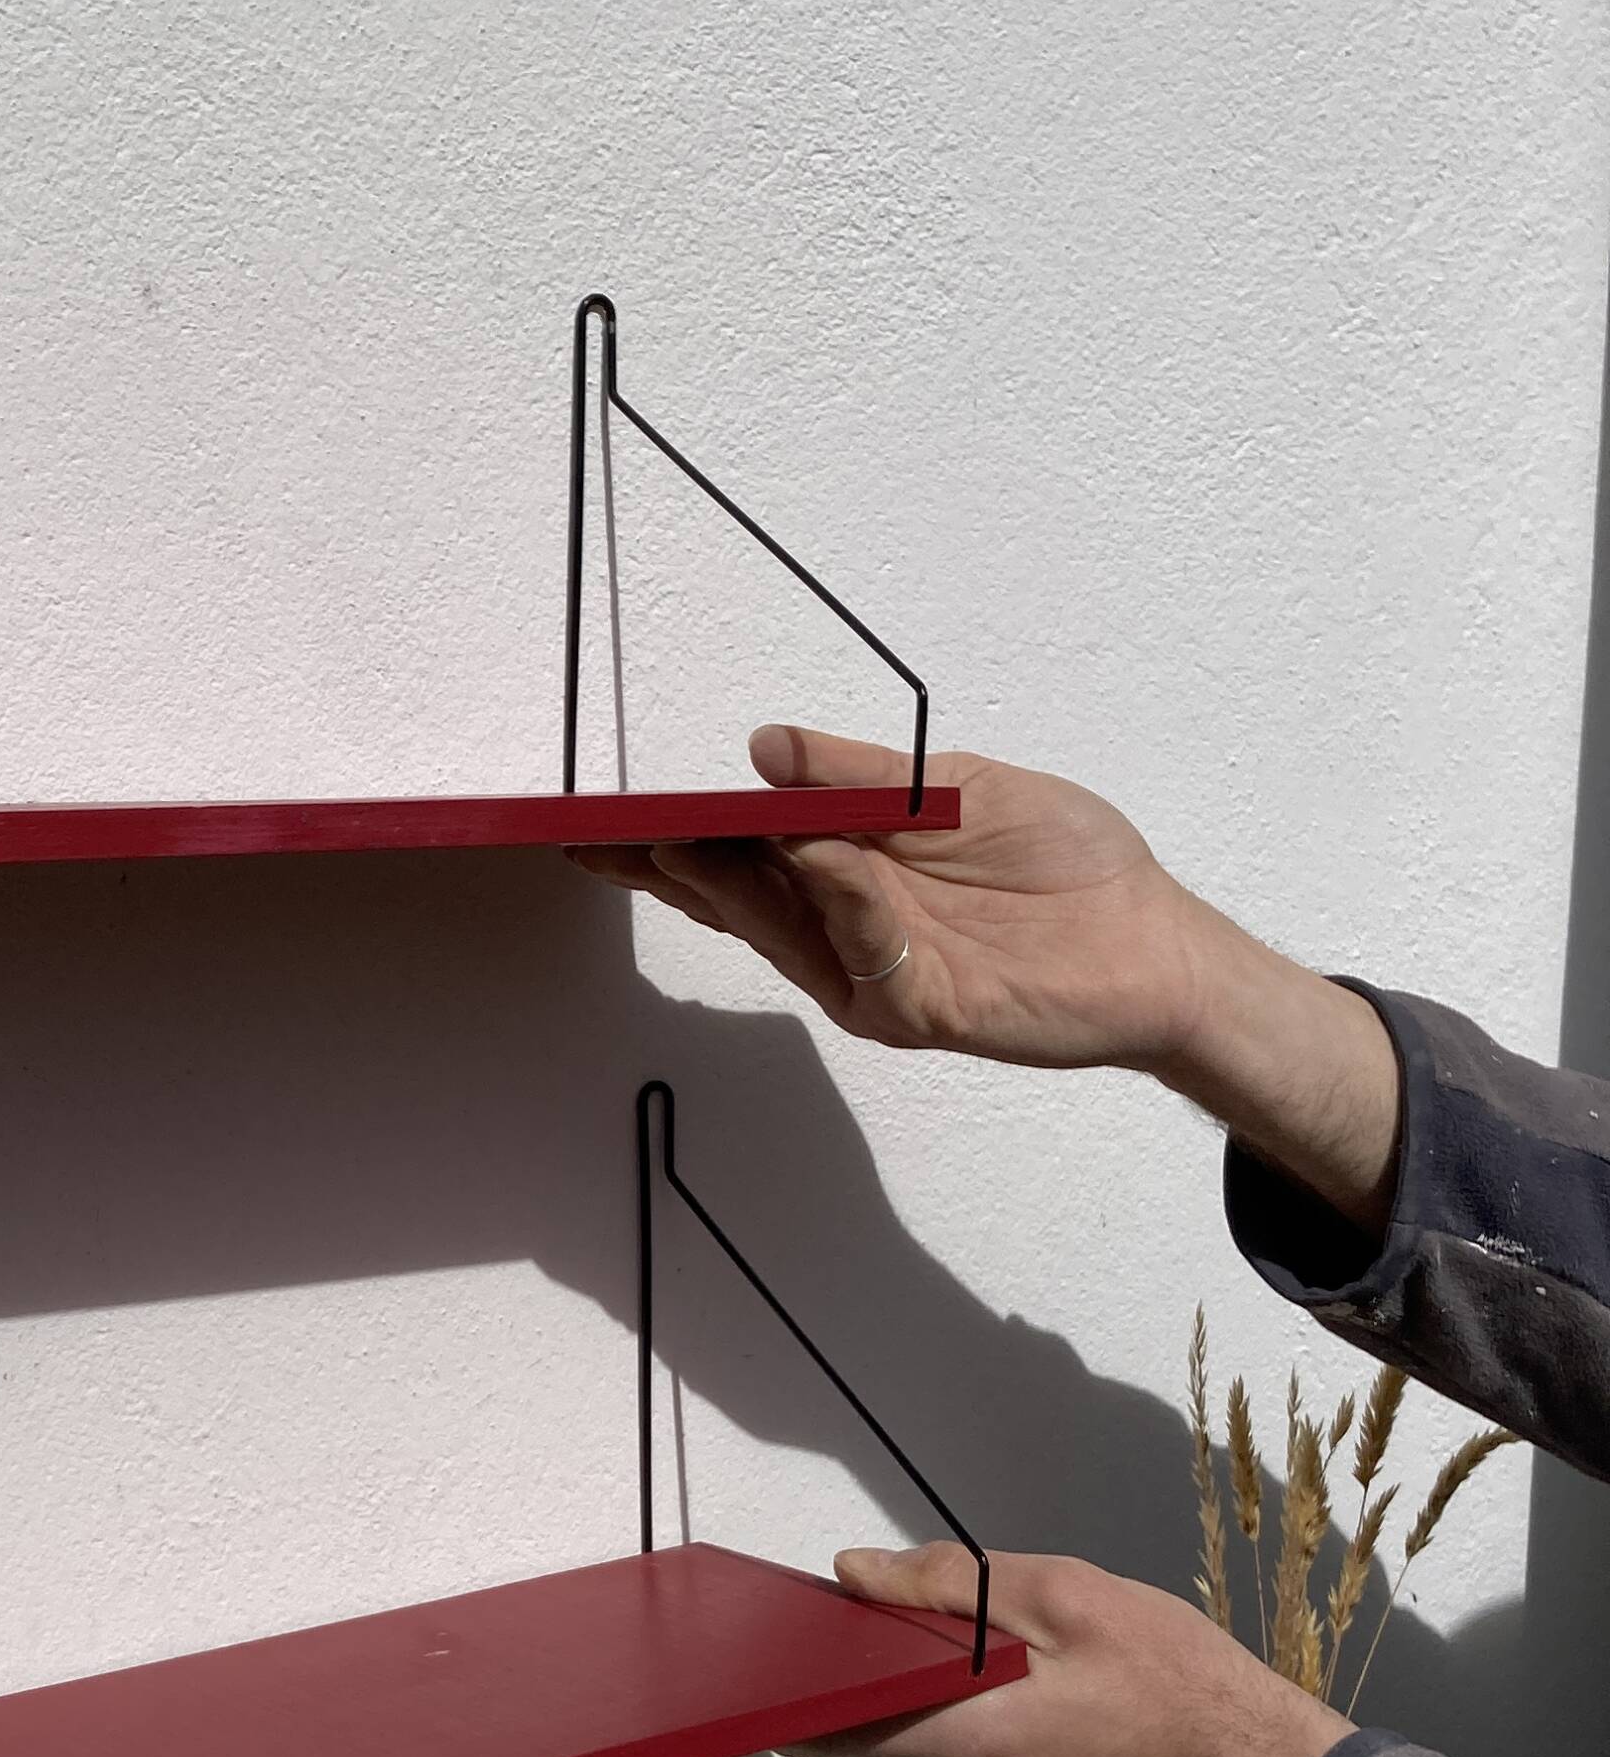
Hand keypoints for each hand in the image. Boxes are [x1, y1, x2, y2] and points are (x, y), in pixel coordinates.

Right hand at [577, 723, 1211, 1068]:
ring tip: (675, 839)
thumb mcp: (956, 786)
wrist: (1152, 938)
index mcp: (845, 870)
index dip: (674, 835)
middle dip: (667, 864)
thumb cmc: (1066, 863)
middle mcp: (843, 927)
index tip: (606, 817)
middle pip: (734, 896)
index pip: (738, 852)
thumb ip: (860, 778)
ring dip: (730, 883)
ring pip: (781, 928)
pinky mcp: (915, 1007)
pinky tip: (824, 857)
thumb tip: (764, 750)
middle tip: (604, 836)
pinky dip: (841, 900)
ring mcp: (873, 972)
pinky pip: (862, 952)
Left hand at [794, 1541, 1348, 1756]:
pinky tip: (961, 1667)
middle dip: (832, 1683)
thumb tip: (853, 1573)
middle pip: (854, 1744)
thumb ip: (947, 1584)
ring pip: (899, 1754)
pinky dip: (932, 1717)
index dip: (788, 1684)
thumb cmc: (1170, 1675)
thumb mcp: (1063, 1597)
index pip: (826, 1732)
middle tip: (837, 1612)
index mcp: (964, 1744)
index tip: (775, 1635)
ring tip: (902, 1626)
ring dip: (888, 1697)